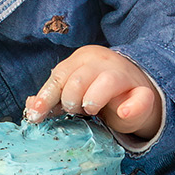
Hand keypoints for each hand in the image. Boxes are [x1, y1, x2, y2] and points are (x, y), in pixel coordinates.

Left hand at [24, 46, 162, 139]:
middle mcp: (103, 62)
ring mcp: (125, 76)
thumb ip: (54, 96)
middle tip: (74, 110)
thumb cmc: (97, 90)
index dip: (46, 97)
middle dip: (70, 99)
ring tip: (91, 110)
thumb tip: (31, 106)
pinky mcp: (144, 93)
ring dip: (93, 99)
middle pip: (79, 79)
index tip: (36, 115)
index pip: (59, 76)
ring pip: (107, 82)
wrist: (134, 91)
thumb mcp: (73, 90)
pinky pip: (141, 99)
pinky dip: (132, 107)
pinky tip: (123, 112)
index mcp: (83, 58)